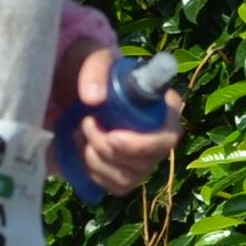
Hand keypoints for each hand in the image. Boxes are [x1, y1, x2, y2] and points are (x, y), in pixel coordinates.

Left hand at [58, 38, 183, 196]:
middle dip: (109, 150)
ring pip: (129, 177)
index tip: (113, 136)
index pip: (168, 135)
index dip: (143, 144)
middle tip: (85, 124)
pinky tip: (83, 150)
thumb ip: (94, 70)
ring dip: (97, 159)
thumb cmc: (95, 71)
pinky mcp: (126, 173)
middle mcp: (159, 137)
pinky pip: (116, 187)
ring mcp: (144, 159)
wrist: (77, 89)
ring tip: (80, 132)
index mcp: (164, 107)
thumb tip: (94, 99)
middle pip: (147, 161)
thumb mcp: (93, 58)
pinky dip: (95, 173)